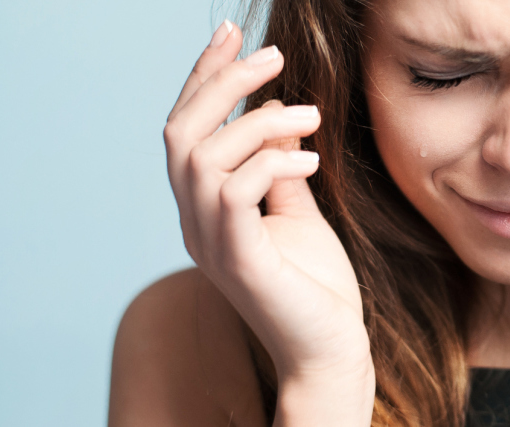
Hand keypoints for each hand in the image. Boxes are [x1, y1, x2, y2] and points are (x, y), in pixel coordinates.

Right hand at [164, 22, 368, 379]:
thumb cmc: (316, 287)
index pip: (187, 129)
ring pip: (201, 157)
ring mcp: (210, 243)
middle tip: (272, 57)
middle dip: (220, 84)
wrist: (329, 349)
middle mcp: (194, 222)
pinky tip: (310, 159)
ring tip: (310, 115)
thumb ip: (280, 169)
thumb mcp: (297, 213)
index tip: (230, 33)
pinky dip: (270, 164)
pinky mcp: (237, 261)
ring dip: (257, 123)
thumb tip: (281, 117)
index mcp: (204, 208)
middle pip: (180, 133)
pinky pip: (233, 194)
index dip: (203, 77)